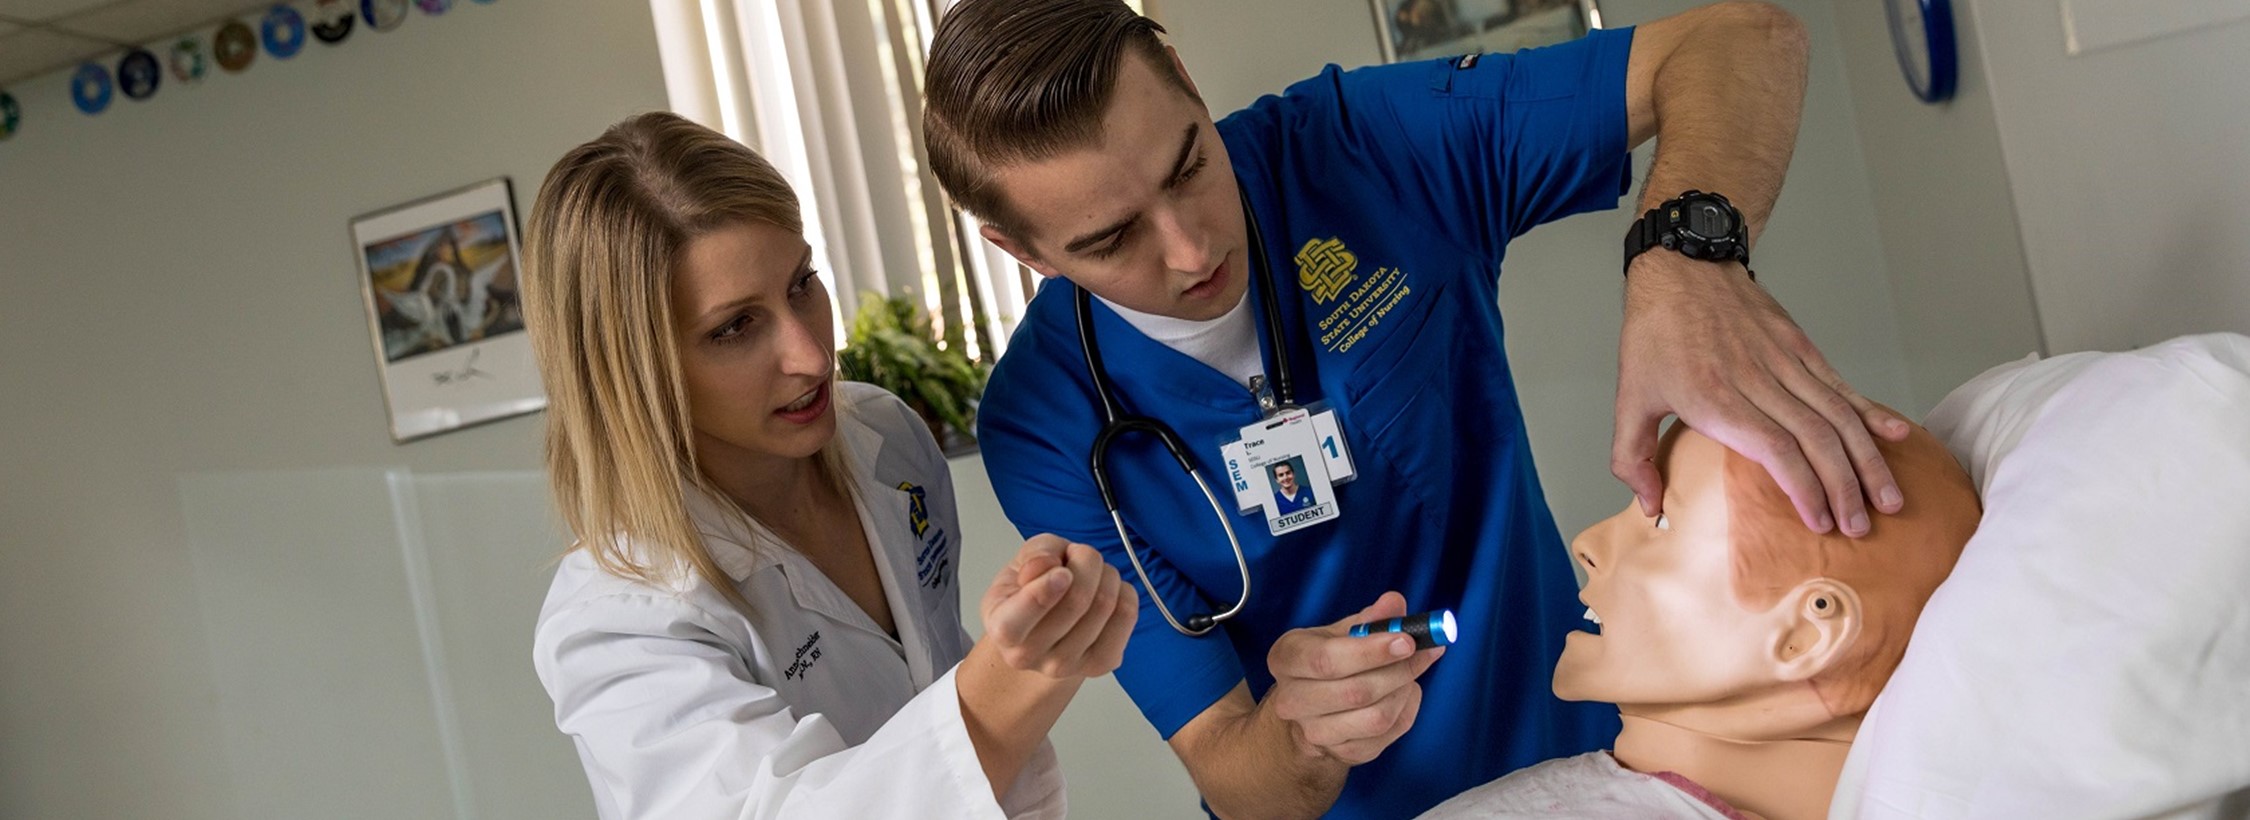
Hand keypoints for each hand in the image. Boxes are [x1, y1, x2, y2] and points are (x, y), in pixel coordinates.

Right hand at [978, 534, 1136, 677]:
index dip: (1044, 590)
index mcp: (1002, 628)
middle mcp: (1030, 654)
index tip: (1061, 570)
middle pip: (1076, 600)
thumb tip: (1049, 564)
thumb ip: (1034, 556)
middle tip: (1079, 555)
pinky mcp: (1101, 664)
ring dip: (1106, 573)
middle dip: (1086, 560)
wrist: (1044, 631)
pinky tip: (1108, 590)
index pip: (1015, 622)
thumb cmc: (1030, 593)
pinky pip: (1126, 616)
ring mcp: (1067, 664)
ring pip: (1105, 604)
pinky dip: (1124, 592)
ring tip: (1092, 574)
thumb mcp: (1021, 563)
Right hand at [1263, 592, 1444, 764]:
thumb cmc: (1330, 659)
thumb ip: (1371, 617)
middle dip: (1399, 670)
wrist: (1313, 707)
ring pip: (1376, 717)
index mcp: (1286, 658)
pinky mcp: (1341, 753)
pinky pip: (1387, 734)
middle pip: (1356, 692)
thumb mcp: (1342, 632)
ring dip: (1404, 690)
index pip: (1326, 659)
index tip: (1408, 641)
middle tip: (1427, 651)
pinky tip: (1404, 693)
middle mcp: (1291, 700)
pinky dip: (1405, 709)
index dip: (1371, 651)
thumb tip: (1395, 603)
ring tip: (1411, 671)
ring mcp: (1314, 732)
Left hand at [1614, 255, 1909, 536]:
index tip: (1821, 523)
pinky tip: (1897, 436)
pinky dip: (1871, 412)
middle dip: (1845, 488)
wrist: (1682, 267)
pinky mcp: (1799, 345)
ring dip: (1868, 459)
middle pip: (1817, 438)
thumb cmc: (1653, 335)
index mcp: (1716, 399)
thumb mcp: (1628, 397)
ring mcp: (1784, 359)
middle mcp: (1757, 380)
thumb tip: (1650, 507)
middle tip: (1861, 527)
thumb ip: (1631, 458)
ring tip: (1888, 498)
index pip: (1776, 450)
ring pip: (1838, 414)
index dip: (1806, 488)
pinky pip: (1841, 384)